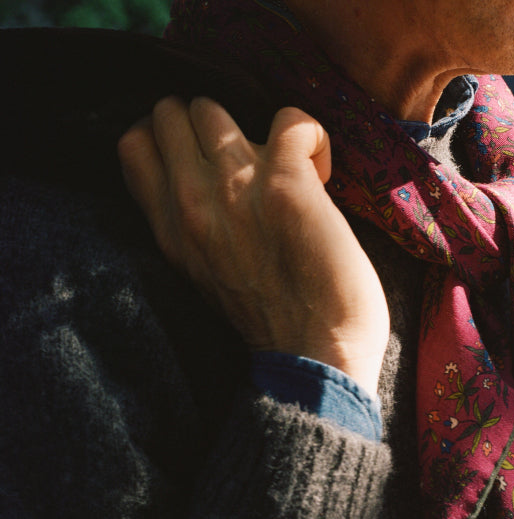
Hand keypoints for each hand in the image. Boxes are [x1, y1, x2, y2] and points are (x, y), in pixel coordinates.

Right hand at [118, 97, 389, 394]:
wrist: (317, 359)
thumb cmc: (275, 328)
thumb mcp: (204, 277)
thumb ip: (192, 230)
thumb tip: (204, 182)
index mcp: (170, 231)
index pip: (133, 147)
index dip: (171, 139)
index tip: (206, 162)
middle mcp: (190, 203)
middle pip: (170, 113)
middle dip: (209, 125)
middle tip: (248, 161)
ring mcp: (234, 187)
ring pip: (214, 107)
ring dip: (253, 127)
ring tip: (285, 169)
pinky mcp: (285, 184)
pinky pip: (292, 119)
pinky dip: (311, 137)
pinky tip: (321, 172)